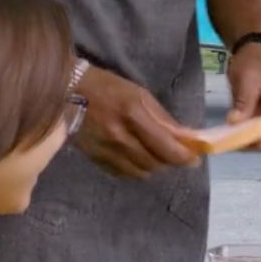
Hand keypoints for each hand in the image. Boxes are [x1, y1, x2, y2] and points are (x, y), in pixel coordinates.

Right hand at [74, 66, 198, 179]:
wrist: (66, 93)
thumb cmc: (107, 88)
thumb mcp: (139, 94)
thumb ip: (162, 118)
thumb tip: (185, 137)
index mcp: (134, 114)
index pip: (166, 147)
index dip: (184, 157)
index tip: (194, 159)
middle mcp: (120, 136)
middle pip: (155, 163)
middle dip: (170, 161)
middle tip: (176, 155)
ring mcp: (106, 151)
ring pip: (141, 172)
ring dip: (153, 166)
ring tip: (154, 154)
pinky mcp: (96, 159)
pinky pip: (123, 173)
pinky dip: (134, 169)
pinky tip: (135, 157)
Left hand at [225, 46, 260, 150]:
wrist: (252, 55)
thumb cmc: (253, 61)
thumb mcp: (246, 77)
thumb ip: (244, 100)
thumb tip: (235, 123)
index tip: (254, 141)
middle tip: (240, 145)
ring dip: (257, 142)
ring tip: (235, 143)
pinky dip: (254, 139)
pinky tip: (238, 139)